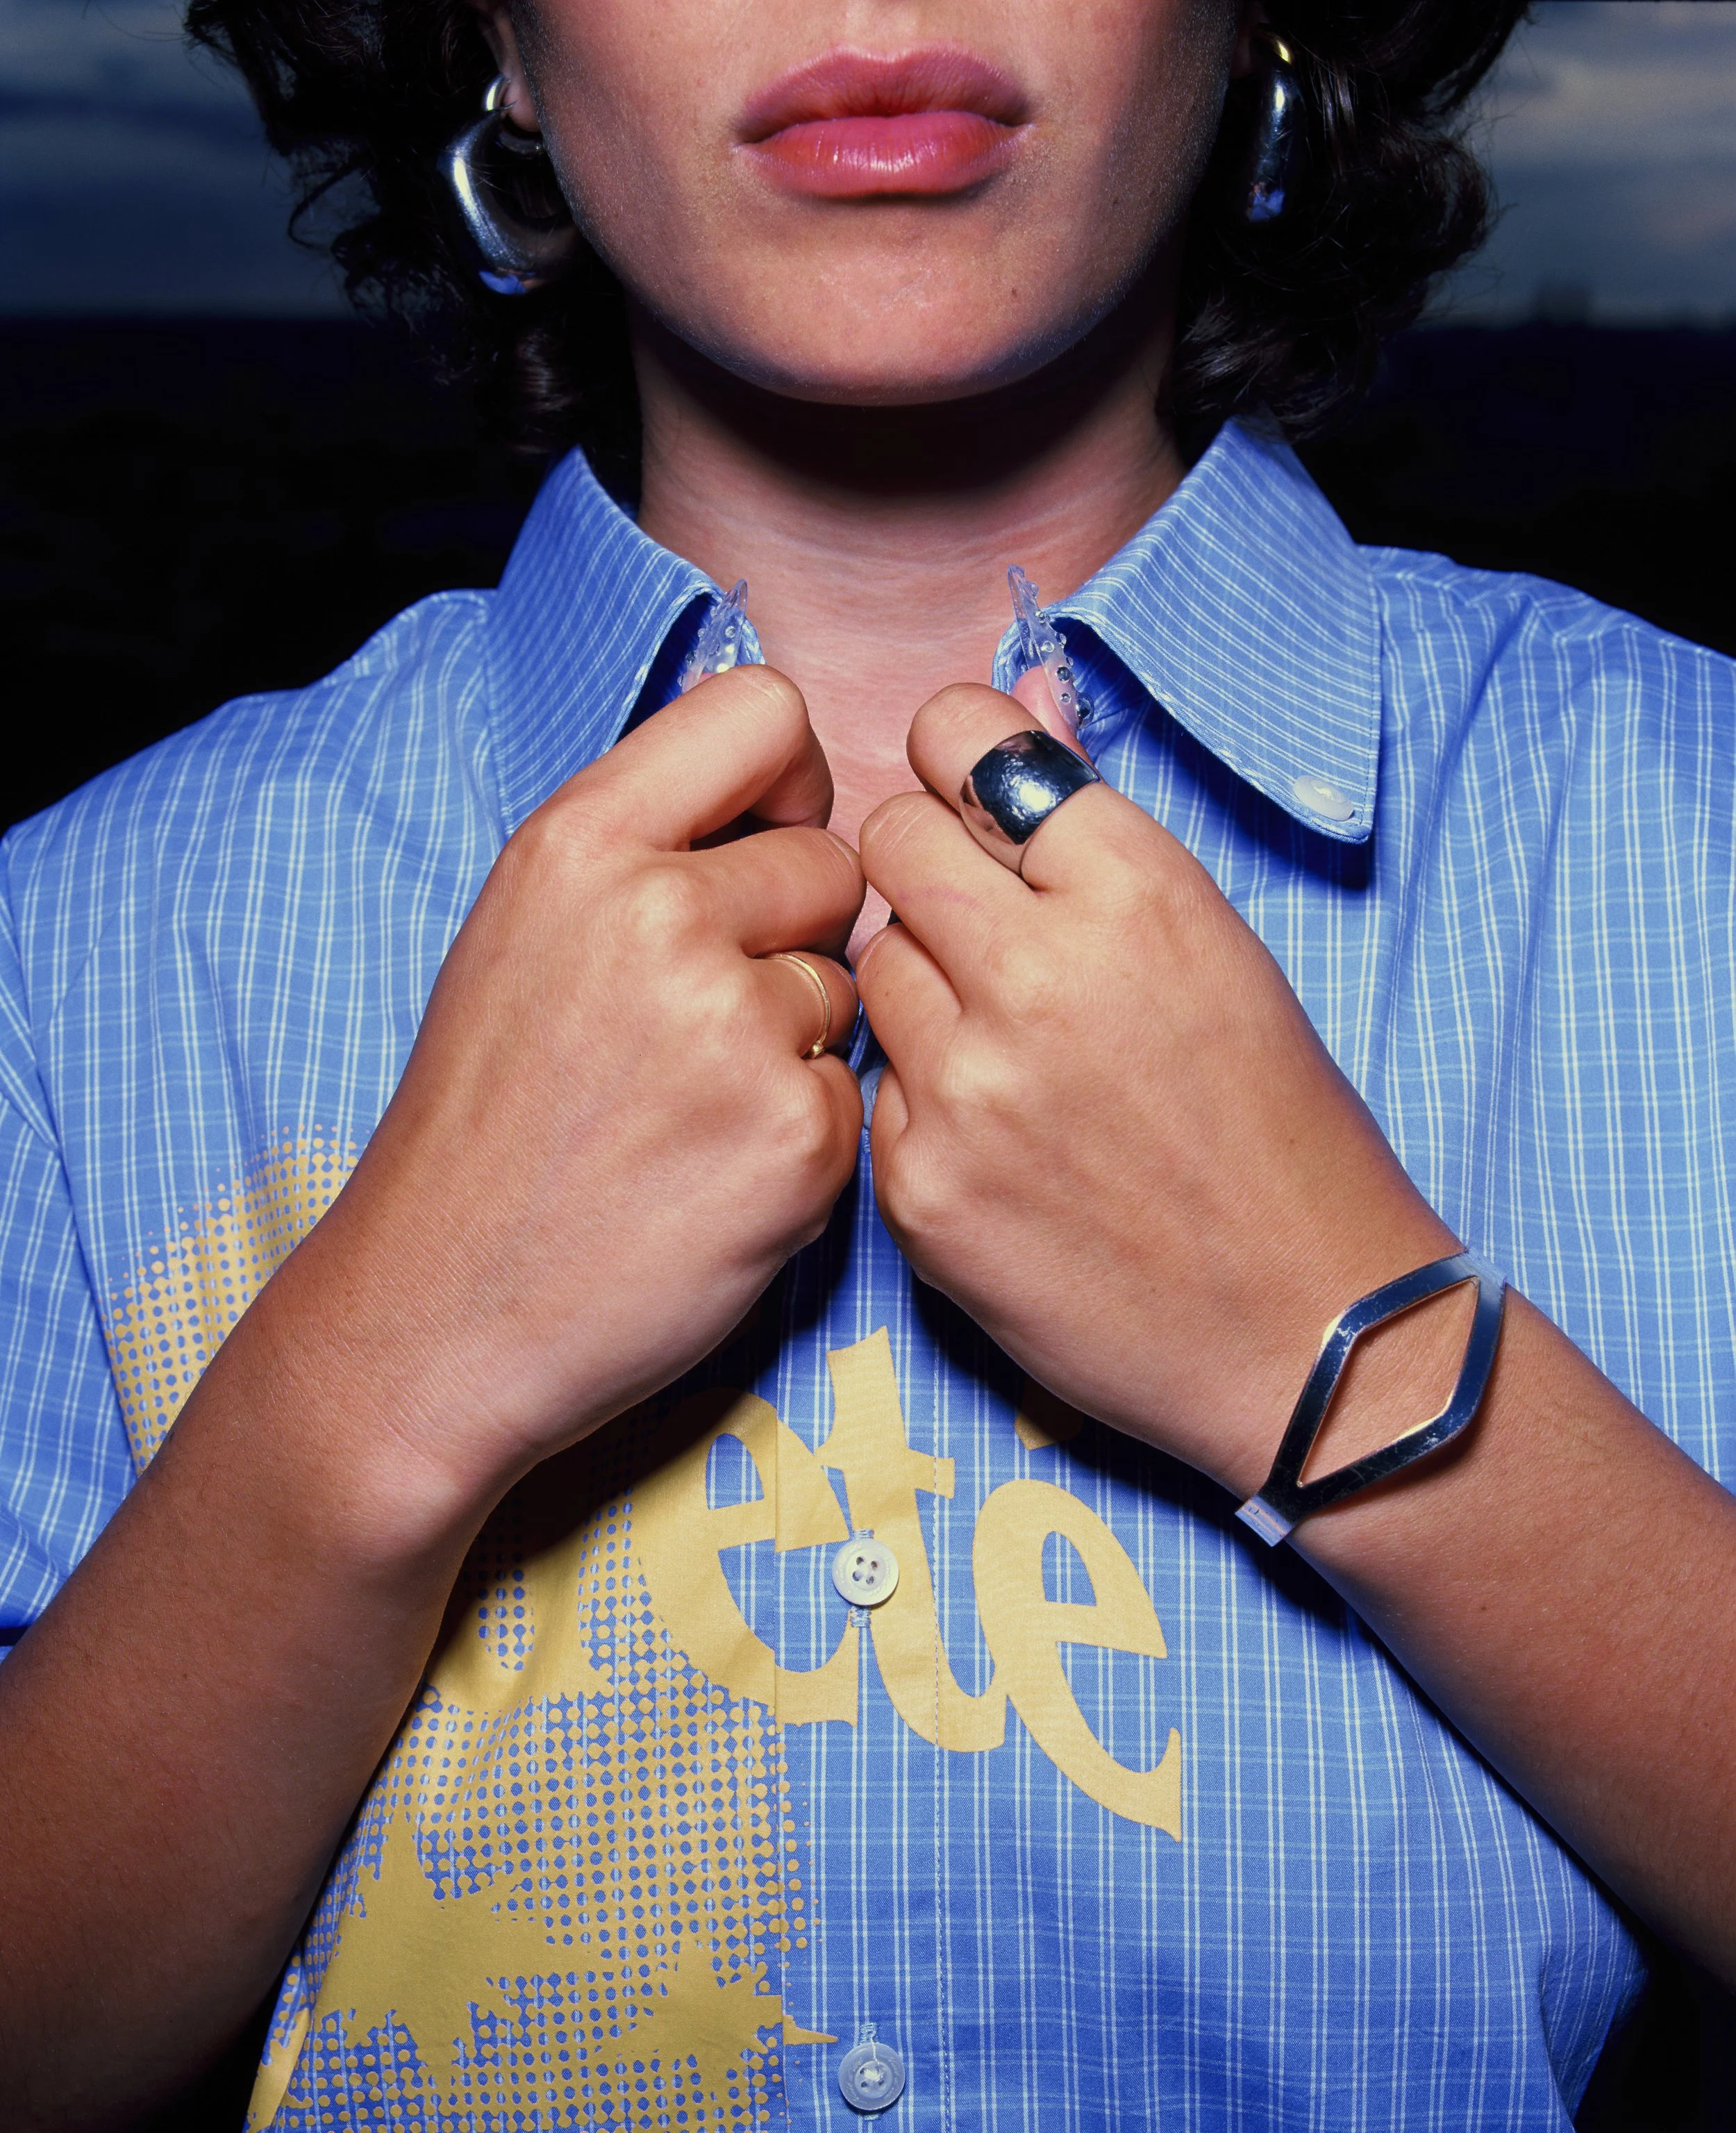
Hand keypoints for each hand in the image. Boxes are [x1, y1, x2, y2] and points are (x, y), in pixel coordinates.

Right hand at [252, 667, 863, 1519]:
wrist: (438, 1311)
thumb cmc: (485, 1126)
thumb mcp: (522, 935)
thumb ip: (642, 848)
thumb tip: (780, 799)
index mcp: (580, 844)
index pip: (763, 711)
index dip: (787, 781)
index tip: (764, 842)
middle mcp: (659, 913)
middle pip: (830, 862)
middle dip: (792, 935)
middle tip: (699, 1022)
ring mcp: (733, 1027)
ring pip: (846, 984)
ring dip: (795, 1042)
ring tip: (689, 1110)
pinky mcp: (796, 1135)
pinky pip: (851, 1092)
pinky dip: (802, 1137)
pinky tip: (714, 1176)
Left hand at [855, 684, 1456, 1495]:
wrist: (1302, 1334)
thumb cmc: (1277, 1133)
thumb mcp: (1217, 951)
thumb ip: (1095, 838)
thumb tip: (1014, 708)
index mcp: (1137, 892)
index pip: (965, 738)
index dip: (955, 760)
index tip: (967, 798)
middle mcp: (1039, 974)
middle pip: (886, 842)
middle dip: (922, 868)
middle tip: (978, 930)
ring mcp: (967, 1087)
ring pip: (871, 964)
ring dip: (923, 990)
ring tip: (1010, 1054)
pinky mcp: (917, 1188)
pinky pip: (879, 1088)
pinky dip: (924, 1104)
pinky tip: (1003, 1147)